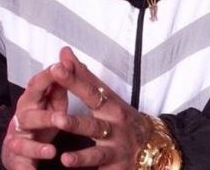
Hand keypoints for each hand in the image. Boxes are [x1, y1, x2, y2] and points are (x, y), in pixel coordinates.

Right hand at [1, 64, 68, 168]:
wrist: (19, 148)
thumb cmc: (41, 120)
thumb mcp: (53, 102)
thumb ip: (60, 84)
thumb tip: (68, 57)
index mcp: (31, 102)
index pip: (37, 86)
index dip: (47, 78)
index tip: (59, 68)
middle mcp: (21, 120)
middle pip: (29, 116)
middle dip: (44, 117)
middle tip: (61, 118)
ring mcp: (17, 141)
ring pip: (21, 143)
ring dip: (36, 148)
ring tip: (51, 151)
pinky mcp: (16, 161)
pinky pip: (20, 166)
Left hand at [51, 47, 151, 168]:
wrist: (153, 145)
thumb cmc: (121, 117)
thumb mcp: (107, 96)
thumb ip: (83, 76)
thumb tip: (64, 52)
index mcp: (110, 107)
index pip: (90, 91)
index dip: (74, 81)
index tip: (56, 69)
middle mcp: (115, 128)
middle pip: (93, 125)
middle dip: (76, 123)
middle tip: (57, 118)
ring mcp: (116, 150)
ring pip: (98, 155)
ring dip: (82, 157)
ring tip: (65, 159)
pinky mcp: (116, 169)